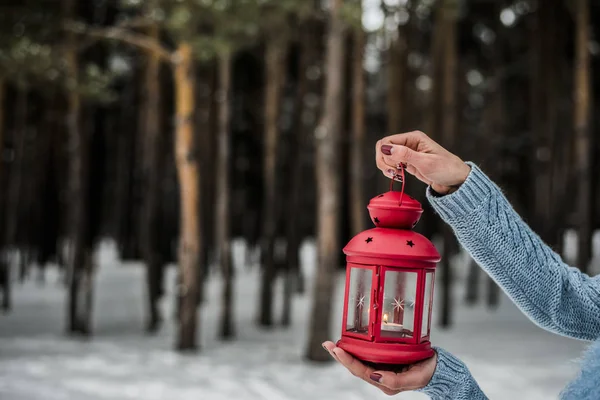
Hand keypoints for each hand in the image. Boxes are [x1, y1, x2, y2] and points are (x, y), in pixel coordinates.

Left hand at [322, 341, 436, 394]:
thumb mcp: (413, 378)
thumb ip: (395, 380)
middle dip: (340, 356)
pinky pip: (366, 353)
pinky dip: (355, 347)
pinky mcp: (384, 356)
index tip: (337, 349)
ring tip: (331, 344)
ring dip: (344, 351)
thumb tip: (376, 376)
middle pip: (355, 366)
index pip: (360, 371)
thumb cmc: (425, 373)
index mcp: (384, 381)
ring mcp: (381, 365)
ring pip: (358, 359)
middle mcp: (379, 374)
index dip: (347, 361)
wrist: (436, 368)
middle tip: (328, 344)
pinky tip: (349, 341)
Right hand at [375, 131, 470, 194]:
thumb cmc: (446, 169)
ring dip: (386, 167)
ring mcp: (407, 153)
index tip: (394, 166)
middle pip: (383, 148)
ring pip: (386, 156)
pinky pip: (391, 164)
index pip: (387, 141)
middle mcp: (408, 143)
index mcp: (413, 138)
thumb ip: (405, 155)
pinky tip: (399, 176)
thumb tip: (386, 148)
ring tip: (396, 175)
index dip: (385, 154)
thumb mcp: (426, 162)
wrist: (455, 181)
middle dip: (384, 161)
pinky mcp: (407, 163)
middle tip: (394, 172)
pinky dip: (391, 171)